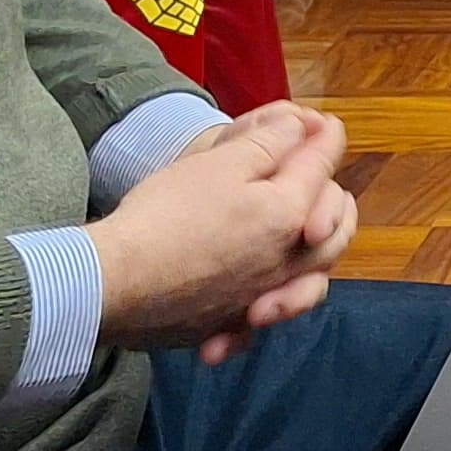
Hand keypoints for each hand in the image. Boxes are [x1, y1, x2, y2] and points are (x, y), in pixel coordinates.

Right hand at [88, 100, 355, 359]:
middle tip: (318, 186)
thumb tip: (307, 126)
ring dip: (314, 262)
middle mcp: (288, 263)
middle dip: (334, 203)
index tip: (319, 124)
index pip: (324, 167)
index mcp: (290, 214)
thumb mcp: (219, 162)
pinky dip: (261, 314)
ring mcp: (260, 299)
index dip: (323, 138)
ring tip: (303, 243)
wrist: (114, 280)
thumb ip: (271, 142)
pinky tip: (248, 308)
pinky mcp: (227, 326)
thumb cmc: (166, 213)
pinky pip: (258, 324)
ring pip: (311, 282)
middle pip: (336, 232)